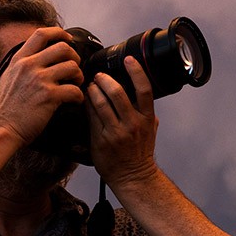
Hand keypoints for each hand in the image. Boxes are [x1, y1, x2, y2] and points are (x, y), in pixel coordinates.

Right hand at [0, 26, 83, 146]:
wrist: (1, 128)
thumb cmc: (5, 108)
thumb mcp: (8, 77)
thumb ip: (22, 65)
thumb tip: (37, 58)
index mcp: (19, 60)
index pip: (41, 34)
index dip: (59, 33)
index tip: (68, 38)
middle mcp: (29, 66)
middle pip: (63, 48)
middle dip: (74, 57)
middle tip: (74, 68)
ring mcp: (39, 80)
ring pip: (72, 67)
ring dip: (79, 76)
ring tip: (76, 84)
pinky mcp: (49, 96)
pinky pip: (74, 90)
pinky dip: (79, 96)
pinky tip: (75, 100)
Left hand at [86, 56, 159, 186]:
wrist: (132, 176)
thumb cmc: (140, 152)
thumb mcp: (151, 129)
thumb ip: (147, 111)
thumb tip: (144, 93)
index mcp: (147, 118)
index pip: (144, 89)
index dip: (136, 71)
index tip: (129, 59)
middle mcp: (132, 124)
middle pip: (117, 92)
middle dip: (105, 80)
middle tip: (99, 75)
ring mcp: (116, 132)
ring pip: (101, 103)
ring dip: (93, 90)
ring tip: (90, 86)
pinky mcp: (101, 140)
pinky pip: (91, 117)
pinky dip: (87, 105)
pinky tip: (85, 101)